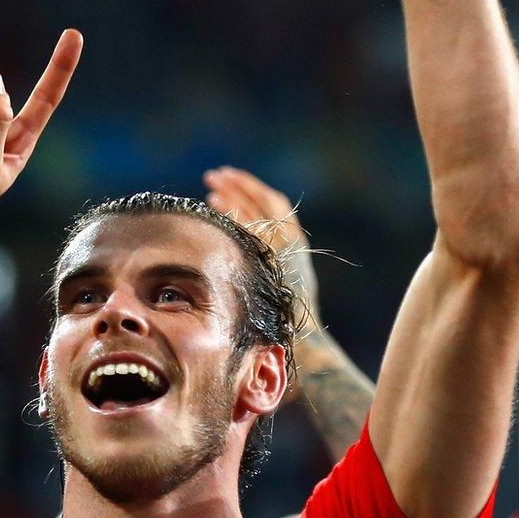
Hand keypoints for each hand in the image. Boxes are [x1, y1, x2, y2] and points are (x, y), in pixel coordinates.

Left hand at [203, 166, 319, 330]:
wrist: (306, 341)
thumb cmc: (288, 320)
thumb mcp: (279, 282)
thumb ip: (264, 259)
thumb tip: (233, 246)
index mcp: (295, 246)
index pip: (274, 206)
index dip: (252, 190)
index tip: (227, 181)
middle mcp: (290, 244)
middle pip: (263, 203)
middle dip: (239, 186)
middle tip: (214, 176)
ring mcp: (282, 251)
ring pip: (257, 210)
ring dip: (235, 192)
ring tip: (212, 181)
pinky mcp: (271, 261)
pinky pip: (250, 230)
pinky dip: (234, 214)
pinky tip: (214, 205)